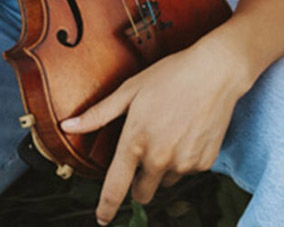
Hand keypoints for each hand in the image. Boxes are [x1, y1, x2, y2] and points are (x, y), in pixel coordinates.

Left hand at [61, 32, 254, 225]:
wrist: (216, 71)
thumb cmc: (171, 76)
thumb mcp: (131, 90)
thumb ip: (99, 114)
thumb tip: (67, 126)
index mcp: (135, 143)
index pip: (114, 189)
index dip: (106, 208)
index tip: (102, 218)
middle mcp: (159, 159)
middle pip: (142, 193)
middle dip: (140, 182)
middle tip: (147, 152)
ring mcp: (183, 162)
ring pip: (166, 181)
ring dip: (164, 168)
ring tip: (172, 133)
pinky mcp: (205, 162)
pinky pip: (188, 171)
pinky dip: (185, 159)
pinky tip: (189, 132)